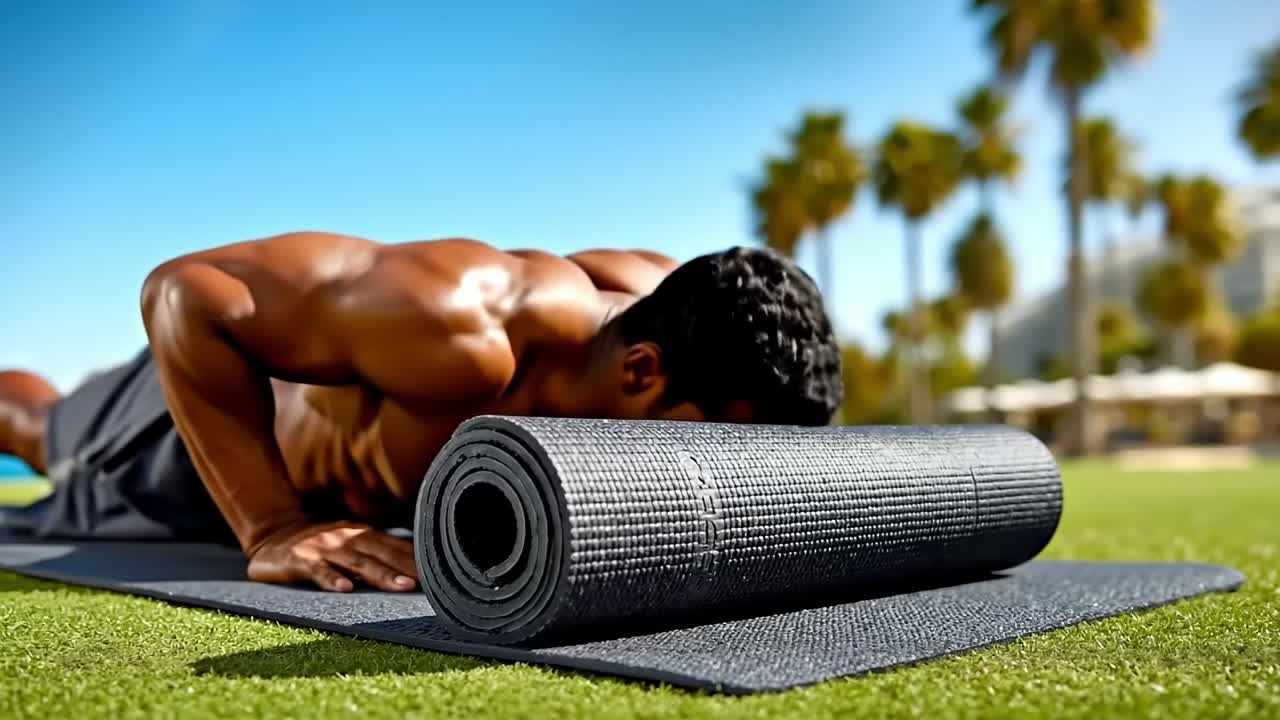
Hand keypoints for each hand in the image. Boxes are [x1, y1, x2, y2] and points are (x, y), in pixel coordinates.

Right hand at [247, 522, 417, 591]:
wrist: (271, 536)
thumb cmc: (319, 546)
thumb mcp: (348, 544)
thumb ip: (375, 553)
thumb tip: (414, 566)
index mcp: (360, 535)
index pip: (394, 546)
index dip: (416, 558)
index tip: (441, 570)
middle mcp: (345, 538)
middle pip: (381, 553)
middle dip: (406, 567)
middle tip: (430, 582)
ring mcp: (323, 547)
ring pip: (356, 561)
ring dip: (381, 574)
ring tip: (402, 587)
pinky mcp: (299, 559)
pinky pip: (317, 570)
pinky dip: (331, 579)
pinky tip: (345, 589)